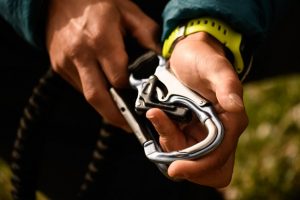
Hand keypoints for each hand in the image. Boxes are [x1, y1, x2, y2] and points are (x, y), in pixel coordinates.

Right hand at [46, 0, 159, 130]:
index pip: (118, 79)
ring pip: (88, 96)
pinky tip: (107, 94)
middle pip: (98, 98)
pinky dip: (95, 93)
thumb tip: (161, 61)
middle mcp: (80, 54)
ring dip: (105, 107)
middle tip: (132, 127)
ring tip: (122, 114)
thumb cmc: (97, 1)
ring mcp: (65, 62)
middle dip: (116, 117)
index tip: (144, 102)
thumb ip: (148, 36)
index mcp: (100, 39)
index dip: (132, 93)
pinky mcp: (59, 66)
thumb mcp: (128, 12)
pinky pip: (80, 87)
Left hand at [146, 32, 247, 186]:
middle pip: (203, 162)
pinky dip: (165, 133)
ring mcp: (203, 129)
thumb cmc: (204, 58)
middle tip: (165, 138)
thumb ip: (227, 85)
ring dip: (169, 141)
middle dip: (182, 159)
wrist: (188, 53)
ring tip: (157, 116)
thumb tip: (235, 106)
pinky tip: (157, 116)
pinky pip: (176, 141)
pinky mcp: (189, 126)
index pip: (219, 154)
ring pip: (186, 154)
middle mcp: (220, 129)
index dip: (198, 166)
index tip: (175, 168)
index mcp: (232, 120)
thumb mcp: (215, 67)